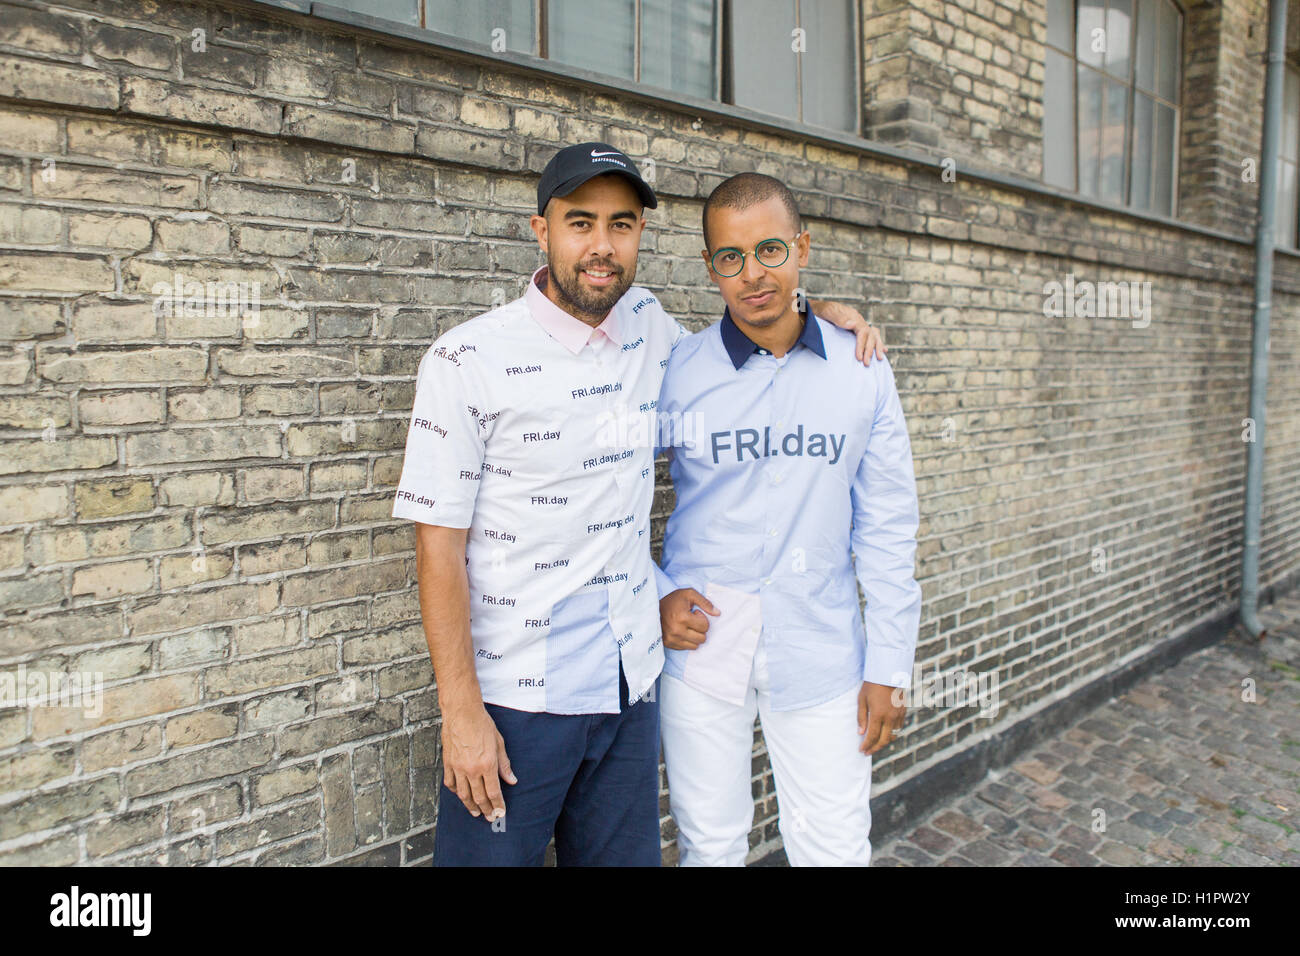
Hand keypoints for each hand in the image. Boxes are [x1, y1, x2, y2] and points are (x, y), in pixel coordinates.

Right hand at [441, 704, 516, 819]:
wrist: (462, 712)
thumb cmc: (482, 724)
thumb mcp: (499, 743)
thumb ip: (505, 764)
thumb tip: (511, 780)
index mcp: (487, 765)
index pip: (494, 792)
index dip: (498, 805)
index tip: (500, 812)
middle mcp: (472, 769)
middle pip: (479, 797)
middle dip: (486, 809)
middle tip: (490, 817)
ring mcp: (458, 767)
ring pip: (464, 794)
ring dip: (470, 806)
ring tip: (475, 812)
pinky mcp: (448, 763)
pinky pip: (451, 783)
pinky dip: (456, 792)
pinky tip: (461, 795)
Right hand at [659, 587, 719, 649]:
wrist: (652, 609)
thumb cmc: (673, 601)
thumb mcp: (689, 594)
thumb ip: (705, 602)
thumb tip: (718, 613)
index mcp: (682, 617)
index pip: (705, 627)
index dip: (702, 618)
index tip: (693, 612)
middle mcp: (677, 631)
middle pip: (702, 638)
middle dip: (700, 629)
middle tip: (691, 620)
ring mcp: (672, 639)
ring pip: (695, 645)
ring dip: (694, 636)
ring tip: (686, 626)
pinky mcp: (669, 644)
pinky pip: (686, 648)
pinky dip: (687, 641)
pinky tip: (681, 631)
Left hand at [810, 299, 887, 364]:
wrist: (816, 308)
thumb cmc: (821, 311)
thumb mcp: (828, 312)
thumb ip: (839, 318)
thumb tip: (852, 323)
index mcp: (853, 316)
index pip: (863, 332)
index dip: (862, 345)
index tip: (858, 357)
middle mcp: (858, 320)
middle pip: (870, 335)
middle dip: (869, 350)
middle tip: (866, 364)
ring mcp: (858, 324)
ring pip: (873, 335)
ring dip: (876, 347)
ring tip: (879, 359)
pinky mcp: (855, 328)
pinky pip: (870, 336)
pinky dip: (877, 343)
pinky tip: (882, 350)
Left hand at [857, 681, 904, 754]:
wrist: (888, 674)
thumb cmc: (871, 686)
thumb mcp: (862, 700)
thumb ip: (861, 718)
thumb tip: (861, 733)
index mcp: (878, 714)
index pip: (872, 736)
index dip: (866, 745)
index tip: (861, 750)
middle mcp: (890, 717)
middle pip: (884, 740)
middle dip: (875, 748)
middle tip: (868, 752)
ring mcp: (898, 715)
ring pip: (893, 736)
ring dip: (884, 743)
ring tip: (875, 745)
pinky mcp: (903, 712)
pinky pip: (898, 728)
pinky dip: (891, 734)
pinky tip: (885, 734)